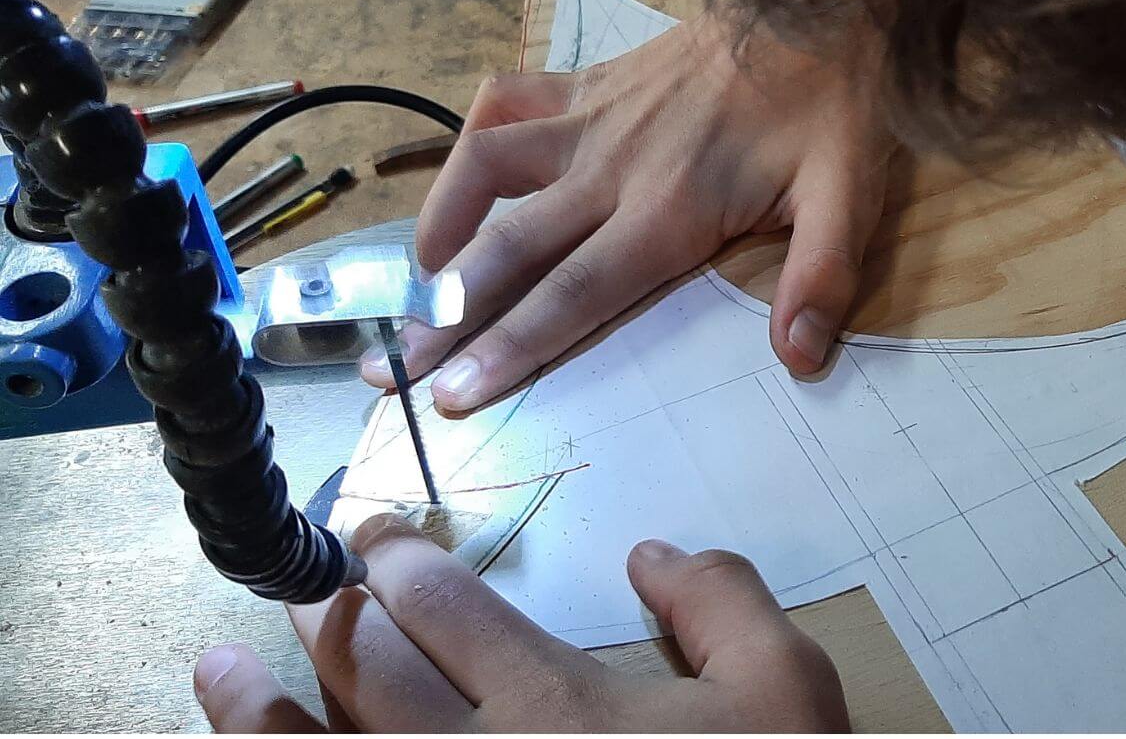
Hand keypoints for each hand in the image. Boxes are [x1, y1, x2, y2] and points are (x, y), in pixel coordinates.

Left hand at [193, 516, 849, 731]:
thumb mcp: (788, 688)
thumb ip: (722, 599)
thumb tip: (650, 553)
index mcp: (557, 702)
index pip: (442, 605)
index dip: (397, 558)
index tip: (376, 536)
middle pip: (365, 667)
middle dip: (329, 608)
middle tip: (309, 576)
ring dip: (255, 710)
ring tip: (216, 667)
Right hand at [361, 14, 893, 412]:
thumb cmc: (834, 108)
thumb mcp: (850, 197)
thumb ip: (820, 279)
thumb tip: (799, 359)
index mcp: (668, 210)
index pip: (571, 294)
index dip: (507, 348)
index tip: (450, 395)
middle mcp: (612, 167)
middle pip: (510, 249)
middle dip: (445, 317)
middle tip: (390, 369)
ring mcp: (592, 118)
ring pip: (485, 166)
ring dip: (440, 226)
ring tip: (414, 283)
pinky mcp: (589, 79)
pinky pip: (507, 100)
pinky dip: (473, 135)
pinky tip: (465, 176)